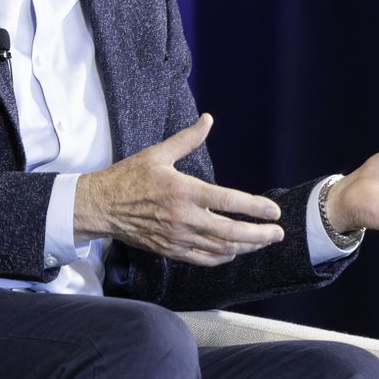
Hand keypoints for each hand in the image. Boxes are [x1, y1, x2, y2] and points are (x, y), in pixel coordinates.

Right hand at [74, 114, 284, 265]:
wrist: (101, 206)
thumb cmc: (128, 178)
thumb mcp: (157, 154)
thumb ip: (187, 139)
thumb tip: (208, 119)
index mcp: (184, 191)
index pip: (229, 202)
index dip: (255, 208)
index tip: (275, 211)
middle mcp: (184, 217)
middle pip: (231, 232)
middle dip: (259, 234)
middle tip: (277, 233)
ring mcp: (177, 237)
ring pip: (220, 248)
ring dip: (246, 247)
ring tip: (263, 242)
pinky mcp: (170, 250)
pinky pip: (203, 259)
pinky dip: (222, 258)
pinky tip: (233, 252)